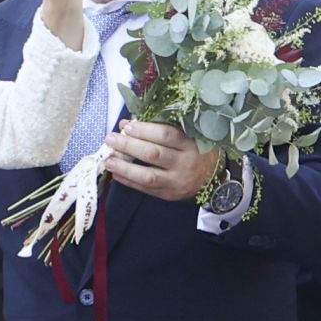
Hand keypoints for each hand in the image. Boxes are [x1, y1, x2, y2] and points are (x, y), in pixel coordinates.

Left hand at [102, 120, 217, 201]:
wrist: (212, 177)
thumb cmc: (195, 150)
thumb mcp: (186, 135)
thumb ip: (160, 129)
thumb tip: (127, 125)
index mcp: (190, 144)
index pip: (165, 135)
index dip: (144, 130)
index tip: (127, 126)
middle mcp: (184, 163)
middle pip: (153, 154)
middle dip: (128, 146)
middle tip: (111, 139)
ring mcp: (177, 181)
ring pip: (148, 175)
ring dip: (124, 168)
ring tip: (108, 160)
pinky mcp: (170, 195)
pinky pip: (146, 189)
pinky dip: (129, 181)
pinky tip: (116, 174)